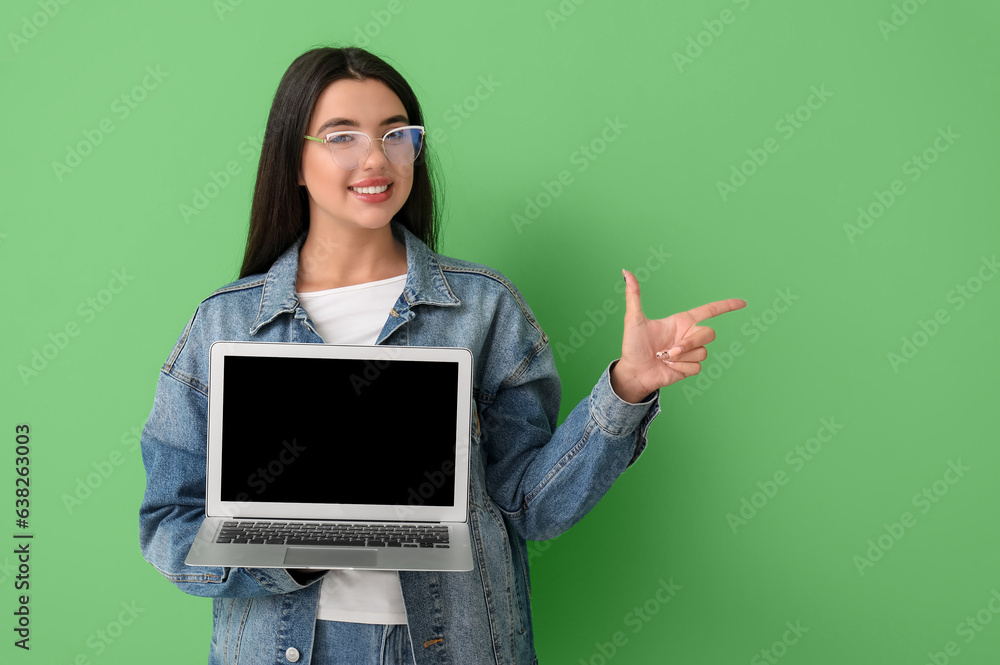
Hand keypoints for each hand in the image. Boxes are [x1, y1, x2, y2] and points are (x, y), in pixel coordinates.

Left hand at [609, 269, 746, 402]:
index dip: (727, 306)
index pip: (709, 311)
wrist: (634, 371)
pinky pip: (697, 367)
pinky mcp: (689, 367)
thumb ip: (634, 296)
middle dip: (691, 343)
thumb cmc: (633, 345)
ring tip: (664, 358)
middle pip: (709, 334)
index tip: (743, 302)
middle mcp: (688, 335)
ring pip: (703, 352)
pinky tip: (668, 368)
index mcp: (682, 321)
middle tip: (671, 350)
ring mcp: (690, 352)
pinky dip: (681, 368)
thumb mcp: (633, 319)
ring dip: (682, 357)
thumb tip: (627, 273)